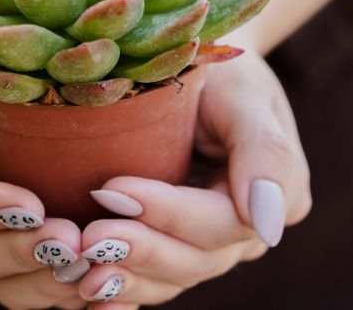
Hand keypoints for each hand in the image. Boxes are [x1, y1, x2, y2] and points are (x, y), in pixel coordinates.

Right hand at [0, 56, 87, 308]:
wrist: (11, 63)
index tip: (31, 202)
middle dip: (25, 248)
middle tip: (71, 238)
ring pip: (10, 283)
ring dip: (50, 278)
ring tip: (91, 259)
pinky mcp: (27, 250)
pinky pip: (42, 286)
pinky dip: (70, 289)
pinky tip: (108, 286)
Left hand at [70, 51, 311, 306]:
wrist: (199, 65)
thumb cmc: (225, 69)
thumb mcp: (246, 93)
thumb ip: (265, 151)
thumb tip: (269, 223)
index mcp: (277, 196)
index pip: (221, 222)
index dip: (168, 212)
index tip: (115, 189)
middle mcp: (245, 232)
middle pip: (194, 260)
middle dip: (139, 250)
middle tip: (86, 239)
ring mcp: (209, 246)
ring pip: (169, 279)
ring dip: (124, 278)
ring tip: (76, 271)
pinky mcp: (172, 246)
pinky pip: (150, 278)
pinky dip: (119, 287)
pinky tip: (83, 291)